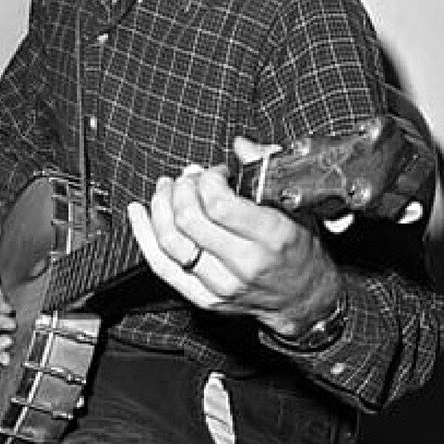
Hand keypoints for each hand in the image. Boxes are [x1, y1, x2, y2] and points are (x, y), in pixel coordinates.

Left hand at [128, 136, 342, 335]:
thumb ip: (268, 168)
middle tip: (190, 178)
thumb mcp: (296, 203)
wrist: (305, 298)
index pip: (219, 204)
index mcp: (270, 236)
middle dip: (182, 188)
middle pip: (189, 220)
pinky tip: (139, 214)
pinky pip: (163, 267)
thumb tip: (241, 145)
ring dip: (161, 207)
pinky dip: (144, 236)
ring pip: (171, 242)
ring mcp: (221, 284)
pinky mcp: (204, 298)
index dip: (209, 179)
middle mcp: (244, 263)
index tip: (216, 173)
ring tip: (166, 188)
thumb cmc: (299, 247)